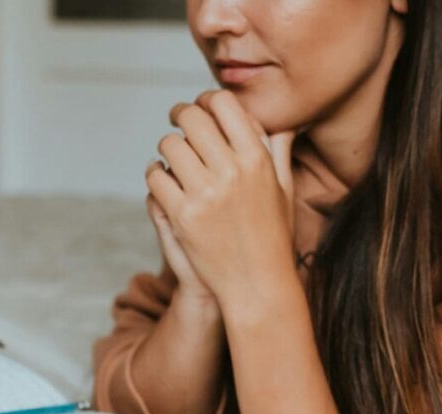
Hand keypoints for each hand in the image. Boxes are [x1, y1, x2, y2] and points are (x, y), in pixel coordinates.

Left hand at [145, 89, 297, 314]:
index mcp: (257, 160)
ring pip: (169, 145)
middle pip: (192, 118)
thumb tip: (285, 122)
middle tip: (178, 120)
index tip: (200, 107)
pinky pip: (155, 177)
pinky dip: (155, 174)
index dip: (206, 100)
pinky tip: (163, 179)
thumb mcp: (284, 190)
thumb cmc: (273, 237)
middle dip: (181, 114)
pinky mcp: (182, 216)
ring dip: (168, 146)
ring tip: (173, 155)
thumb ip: (279, 151)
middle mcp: (231, 172)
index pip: (224, 104)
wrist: (256, 286)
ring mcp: (204, 194)